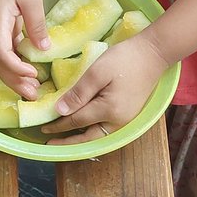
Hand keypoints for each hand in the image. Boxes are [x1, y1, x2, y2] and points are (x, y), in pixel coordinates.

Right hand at [0, 0, 49, 97]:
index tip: (33, 75)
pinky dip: (16, 64)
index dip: (15, 68)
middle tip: (34, 95)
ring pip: (0, 60)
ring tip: (33, 90)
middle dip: (15, 81)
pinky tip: (29, 73)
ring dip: (15, 76)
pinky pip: (5, 51)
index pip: (1, 53)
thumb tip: (43, 50)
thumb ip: (36, 24)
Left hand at [41, 33, 167, 143]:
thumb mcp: (98, 72)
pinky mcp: (129, 114)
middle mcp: (118, 121)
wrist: (154, 53)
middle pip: (88, 138)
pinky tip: (82, 127)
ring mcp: (125, 119)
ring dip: (80, 138)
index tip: (43, 128)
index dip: (58, 125)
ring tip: (63, 138)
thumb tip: (60, 111)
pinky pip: (105, 129)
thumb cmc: (125, 58)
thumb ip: (79, 93)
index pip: (77, 121)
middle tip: (50, 143)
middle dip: (68, 141)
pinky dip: (91, 131)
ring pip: (97, 136)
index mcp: (109, 111)